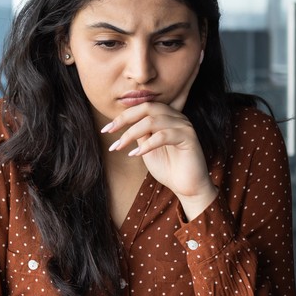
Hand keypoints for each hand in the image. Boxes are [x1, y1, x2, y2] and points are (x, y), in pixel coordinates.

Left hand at [102, 70, 216, 219]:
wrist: (186, 187)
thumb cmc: (167, 168)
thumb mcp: (146, 148)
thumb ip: (139, 134)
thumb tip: (120, 123)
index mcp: (167, 116)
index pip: (142, 108)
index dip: (122, 116)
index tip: (106, 129)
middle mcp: (177, 117)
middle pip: (147, 108)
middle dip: (125, 119)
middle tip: (110, 131)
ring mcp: (184, 125)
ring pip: (153, 121)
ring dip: (132, 133)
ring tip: (120, 147)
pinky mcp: (189, 137)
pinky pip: (164, 135)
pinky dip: (147, 145)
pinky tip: (136, 154)